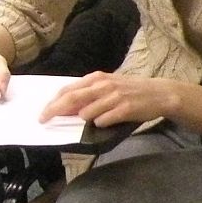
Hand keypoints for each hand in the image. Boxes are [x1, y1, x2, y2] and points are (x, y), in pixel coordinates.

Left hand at [45, 72, 178, 127]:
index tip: (43, 113)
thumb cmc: (129, 90)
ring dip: (83, 120)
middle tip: (43, 120)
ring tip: (90, 121)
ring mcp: (114, 97)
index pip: (68, 90)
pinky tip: (106, 123)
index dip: (53, 102)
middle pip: (72, 99)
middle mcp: (103, 85)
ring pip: (87, 112)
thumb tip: (66, 106)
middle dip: (55, 110)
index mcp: (96, 78)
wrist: (159, 93)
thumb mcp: (107, 86)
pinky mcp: (125, 109)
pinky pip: (103, 120)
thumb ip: (88, 94)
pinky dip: (100, 124)